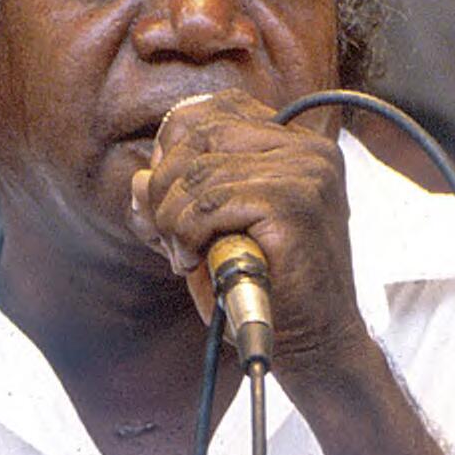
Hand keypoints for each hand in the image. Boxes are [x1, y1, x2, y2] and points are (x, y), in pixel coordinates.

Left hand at [126, 90, 366, 382]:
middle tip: (169, 236)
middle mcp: (308, 150)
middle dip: (165, 186)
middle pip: (200, 133)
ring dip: (171, 219)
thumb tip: (138, 180)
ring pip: (197, 173)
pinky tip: (194, 263)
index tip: (168, 197)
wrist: (316, 345)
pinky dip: (186, 234)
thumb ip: (177, 199)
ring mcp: (305, 174)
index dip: (176, 147)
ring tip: (183, 255)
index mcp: (298, 145)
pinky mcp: (294, 204)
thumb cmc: (267, 289)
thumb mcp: (214, 233)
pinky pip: (208, 203)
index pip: (217, 109)